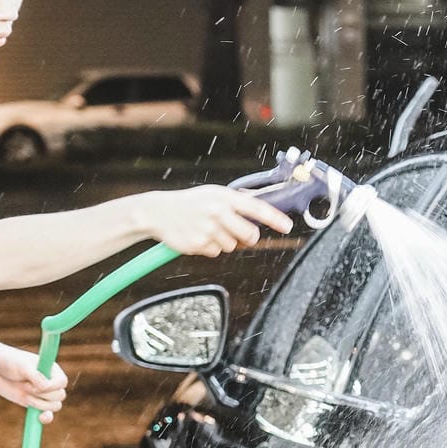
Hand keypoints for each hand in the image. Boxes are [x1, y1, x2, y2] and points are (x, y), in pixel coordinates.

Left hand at [0, 339, 68, 424]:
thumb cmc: (8, 361)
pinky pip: (46, 415)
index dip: (53, 386)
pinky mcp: (33, 404)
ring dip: (39, 404)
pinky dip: (45, 418)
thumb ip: (36, 376)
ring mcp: (41, 394)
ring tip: (24, 394)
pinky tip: (40, 418)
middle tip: (26, 386)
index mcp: (51, 369)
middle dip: (43, 395)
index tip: (36, 385)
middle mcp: (49, 382)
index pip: (62, 382)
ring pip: (54, 406)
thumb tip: (46, 388)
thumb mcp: (23, 365)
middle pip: (60, 396)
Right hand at [144, 186, 294, 257]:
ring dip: (226, 242)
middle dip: (249, 238)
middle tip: (239, 233)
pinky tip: (199, 236)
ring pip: (233, 246)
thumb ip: (237, 204)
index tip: (287, 226)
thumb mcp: (214, 195)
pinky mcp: (199, 244)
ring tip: (209, 229)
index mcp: (224, 197)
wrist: (158, 212)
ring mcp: (208, 229)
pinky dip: (211, 248)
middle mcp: (218, 212)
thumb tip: (262, 216)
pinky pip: (216, 253)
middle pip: (250, 235)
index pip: (257, 208)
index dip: (275, 218)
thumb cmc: (191, 203)